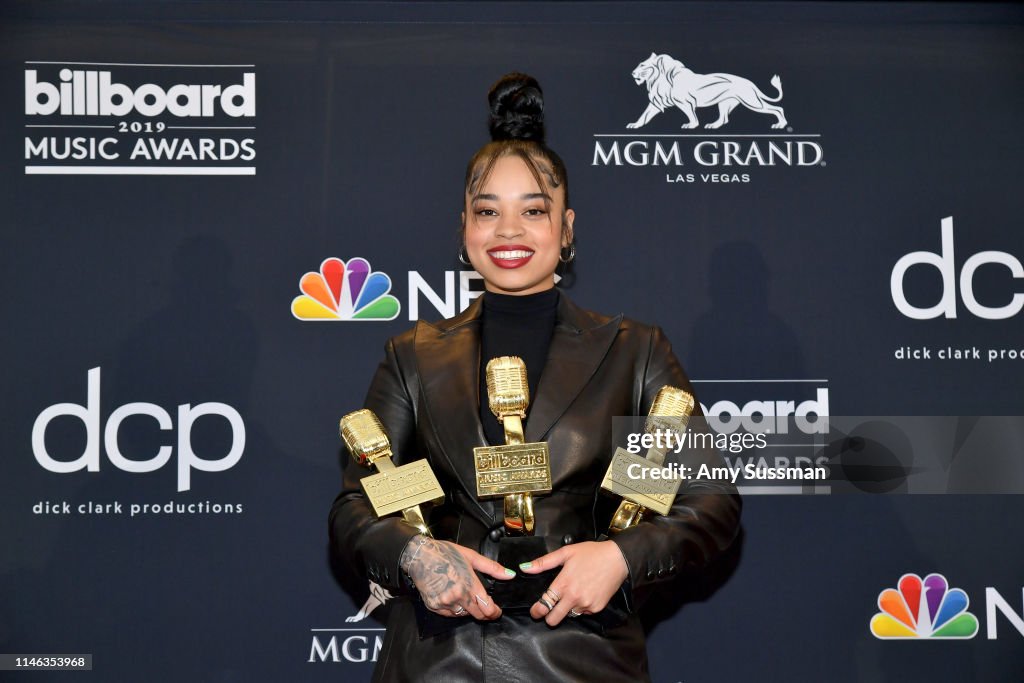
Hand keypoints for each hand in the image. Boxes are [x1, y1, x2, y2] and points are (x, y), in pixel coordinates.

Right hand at [399, 535, 514, 619]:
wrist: (419, 556)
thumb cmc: (445, 553)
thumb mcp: (472, 557)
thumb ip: (492, 568)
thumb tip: (510, 575)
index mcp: (469, 585)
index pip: (487, 609)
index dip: (495, 612)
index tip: (497, 611)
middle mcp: (457, 597)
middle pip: (478, 616)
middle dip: (486, 614)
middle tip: (489, 608)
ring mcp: (445, 603)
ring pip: (464, 615)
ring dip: (470, 610)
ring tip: (470, 599)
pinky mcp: (434, 607)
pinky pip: (450, 614)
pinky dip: (456, 609)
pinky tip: (456, 599)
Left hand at [522, 541, 628, 625]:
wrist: (618, 559)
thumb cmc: (591, 553)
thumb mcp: (566, 553)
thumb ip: (544, 562)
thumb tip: (524, 568)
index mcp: (563, 584)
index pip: (543, 605)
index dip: (536, 611)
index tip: (535, 611)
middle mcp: (574, 598)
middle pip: (553, 620)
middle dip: (548, 617)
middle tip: (549, 609)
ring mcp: (586, 605)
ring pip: (569, 616)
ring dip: (567, 609)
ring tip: (572, 594)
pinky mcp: (596, 608)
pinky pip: (583, 613)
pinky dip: (581, 607)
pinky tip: (584, 593)